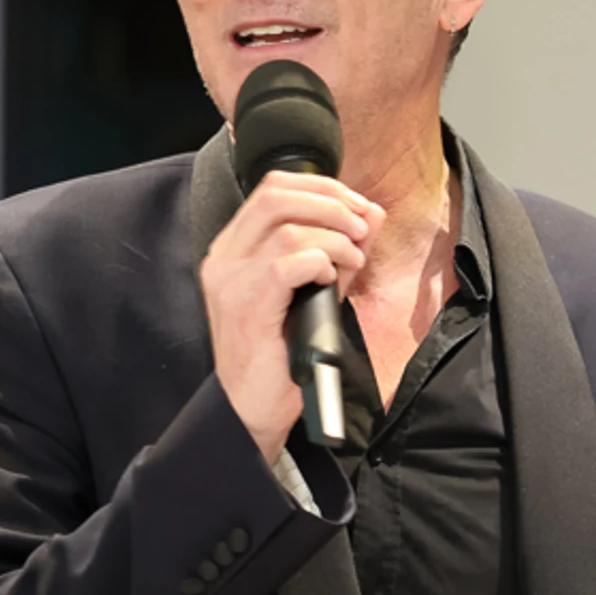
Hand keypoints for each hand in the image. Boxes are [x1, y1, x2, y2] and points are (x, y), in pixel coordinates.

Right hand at [198, 171, 380, 461]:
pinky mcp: (247, 306)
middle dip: (330, 202)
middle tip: (359, 227)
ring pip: (288, 228)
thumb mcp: (314, 291)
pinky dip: (320, 263)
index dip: (322, 187)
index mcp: (233, 248)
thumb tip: (370, 214)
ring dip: (334, 238)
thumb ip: (338, 249)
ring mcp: (231, 281)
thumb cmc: (280, 355)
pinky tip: (332, 280)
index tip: (355, 206)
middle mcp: (225, 258)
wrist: (252, 408)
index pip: (273, 188)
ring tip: (352, 260)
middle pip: (277, 194)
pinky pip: (287, 263)